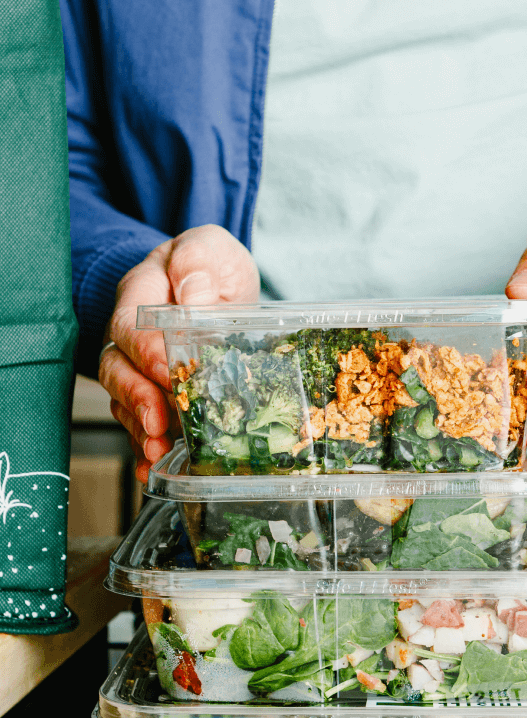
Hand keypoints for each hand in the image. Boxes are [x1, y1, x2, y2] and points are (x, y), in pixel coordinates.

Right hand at [99, 225, 259, 482]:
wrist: (217, 286)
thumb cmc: (212, 268)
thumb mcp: (211, 249)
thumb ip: (199, 262)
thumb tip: (193, 295)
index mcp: (141, 293)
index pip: (131, 324)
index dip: (146, 350)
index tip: (168, 370)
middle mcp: (130, 334)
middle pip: (118, 369)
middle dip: (137, 399)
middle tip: (158, 423)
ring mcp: (138, 366)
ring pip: (125, 401)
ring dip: (140, 428)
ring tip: (158, 450)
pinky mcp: (154, 392)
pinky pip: (141, 423)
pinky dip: (145, 447)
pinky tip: (155, 468)